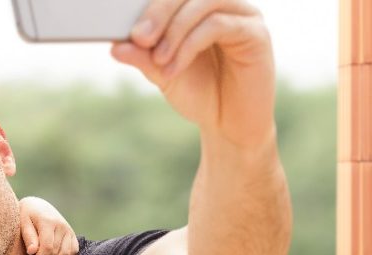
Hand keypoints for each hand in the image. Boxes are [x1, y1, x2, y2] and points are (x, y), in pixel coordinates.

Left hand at [18, 196, 79, 254]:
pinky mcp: (72, 235)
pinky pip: (72, 252)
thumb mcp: (22, 222)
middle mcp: (62, 225)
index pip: (47, 247)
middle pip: (55, 252)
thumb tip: (32, 251)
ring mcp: (69, 230)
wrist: (37, 206)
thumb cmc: (26, 215)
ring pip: (65, 254)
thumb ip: (28, 236)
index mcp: (48, 221)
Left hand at [111, 0, 275, 147]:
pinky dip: (190, 45)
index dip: (150, 6)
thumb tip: (116, 46)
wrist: (229, 126)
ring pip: (204, 2)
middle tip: (140, 38)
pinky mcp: (256, 33)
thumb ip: (144, 57)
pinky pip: (218, 25)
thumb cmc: (200, 94)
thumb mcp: (163, 73)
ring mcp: (243, 15)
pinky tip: (174, 68)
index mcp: (200, 7)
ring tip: (159, 60)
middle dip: (159, 12)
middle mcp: (224, 4)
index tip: (124, 28)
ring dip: (175, 30)